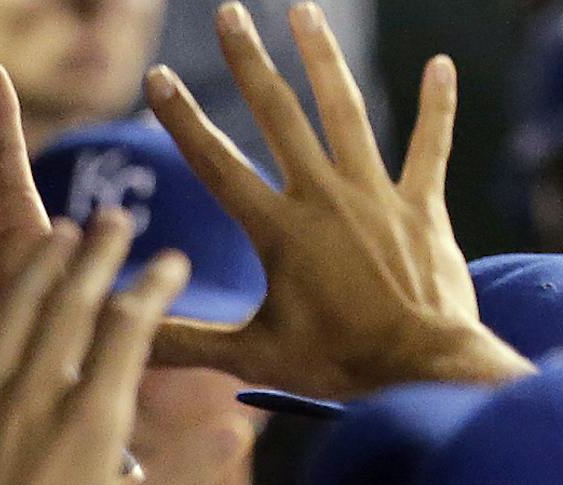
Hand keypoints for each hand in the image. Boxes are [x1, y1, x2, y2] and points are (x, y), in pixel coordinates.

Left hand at [0, 215, 239, 484]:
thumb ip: (184, 470)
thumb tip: (235, 420)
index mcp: (90, 422)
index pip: (127, 330)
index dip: (152, 287)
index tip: (171, 259)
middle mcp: (35, 400)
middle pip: (70, 306)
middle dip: (98, 255)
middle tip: (116, 216)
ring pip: (12, 316)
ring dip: (37, 268)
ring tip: (59, 232)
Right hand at [146, 2, 531, 395]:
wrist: (427, 370)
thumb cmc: (338, 366)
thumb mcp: (250, 356)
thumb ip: (182, 341)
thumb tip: (120, 341)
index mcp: (279, 231)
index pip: (218, 164)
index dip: (183, 120)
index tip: (157, 78)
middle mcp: (325, 199)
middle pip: (280, 115)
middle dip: (250, 61)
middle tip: (230, 12)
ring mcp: (377, 197)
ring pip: (346, 112)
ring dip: (323, 58)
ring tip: (302, 11)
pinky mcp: (422, 207)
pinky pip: (430, 146)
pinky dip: (437, 105)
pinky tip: (441, 65)